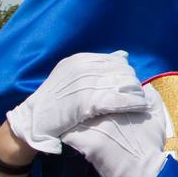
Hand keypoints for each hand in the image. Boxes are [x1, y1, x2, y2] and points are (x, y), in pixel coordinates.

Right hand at [6, 51, 147, 153]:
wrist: (33, 121)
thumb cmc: (54, 101)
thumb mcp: (71, 76)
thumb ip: (96, 65)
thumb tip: (123, 55)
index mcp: (79, 60)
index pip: (115, 61)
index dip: (126, 72)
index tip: (132, 82)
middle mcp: (82, 68)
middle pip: (121, 71)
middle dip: (133, 82)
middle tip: (140, 92)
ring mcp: (84, 84)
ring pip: (122, 84)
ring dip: (136, 92)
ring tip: (144, 100)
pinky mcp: (86, 102)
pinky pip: (117, 100)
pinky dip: (132, 103)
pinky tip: (140, 107)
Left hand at [62, 88, 172, 176]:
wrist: (146, 173)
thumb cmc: (151, 146)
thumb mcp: (158, 118)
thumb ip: (152, 98)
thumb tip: (145, 86)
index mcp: (124, 102)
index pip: (99, 90)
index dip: (91, 95)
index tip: (89, 104)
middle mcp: (111, 111)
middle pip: (83, 101)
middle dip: (77, 106)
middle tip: (74, 115)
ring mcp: (99, 127)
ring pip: (72, 116)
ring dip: (68, 121)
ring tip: (66, 126)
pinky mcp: (89, 144)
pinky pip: (67, 135)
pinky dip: (65, 136)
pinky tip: (67, 140)